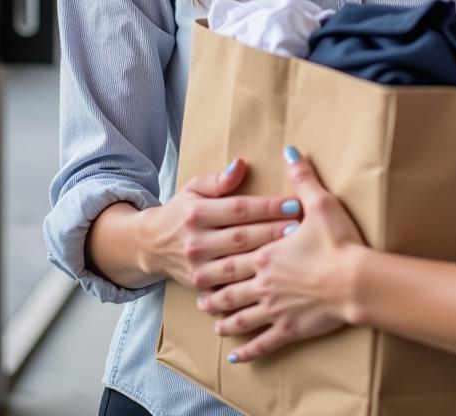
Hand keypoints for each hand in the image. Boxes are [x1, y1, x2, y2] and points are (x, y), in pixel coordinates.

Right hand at [141, 158, 301, 290]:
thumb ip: (219, 180)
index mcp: (197, 213)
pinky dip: (249, 286)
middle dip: (273, 232)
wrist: (152, 245)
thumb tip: (241, 164)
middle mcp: (196, 242)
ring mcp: (197, 268)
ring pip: (236, 267)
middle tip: (302, 227)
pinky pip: (228, 290)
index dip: (267, 207)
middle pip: (241, 238)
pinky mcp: (200, 287)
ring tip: (294, 252)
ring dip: (266, 260)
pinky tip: (271, 280)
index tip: (294, 203)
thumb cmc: (183, 210)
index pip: (238, 209)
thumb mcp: (194, 188)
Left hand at [201, 147, 364, 361]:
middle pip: (231, 288)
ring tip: (213, 322)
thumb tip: (290, 151)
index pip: (236, 255)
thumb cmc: (339, 242)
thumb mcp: (320, 203)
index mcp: (267, 254)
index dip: (220, 258)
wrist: (356, 281)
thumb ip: (302, 177)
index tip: (204, 261)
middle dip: (215, 292)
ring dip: (225, 319)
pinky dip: (248, 350)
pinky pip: (263, 342)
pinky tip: (237, 355)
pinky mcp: (289, 328)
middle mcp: (264, 282)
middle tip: (201, 297)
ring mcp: (275, 308)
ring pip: (241, 317)